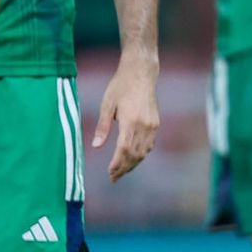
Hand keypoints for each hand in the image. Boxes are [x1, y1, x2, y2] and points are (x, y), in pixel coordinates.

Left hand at [92, 54, 159, 180]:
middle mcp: (144, 125)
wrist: (141, 73)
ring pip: (143, 152)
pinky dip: (141, 155)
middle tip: (113, 178)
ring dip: (133, 164)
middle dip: (124, 168)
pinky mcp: (155, 123)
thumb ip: (103, 127)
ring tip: (121, 172)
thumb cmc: (120, 86)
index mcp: (130, 120)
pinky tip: (133, 158)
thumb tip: (96, 146)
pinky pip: (149, 145)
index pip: (124, 149)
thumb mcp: (107, 104)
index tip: (110, 173)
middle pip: (134, 154)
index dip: (117, 164)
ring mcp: (152, 125)